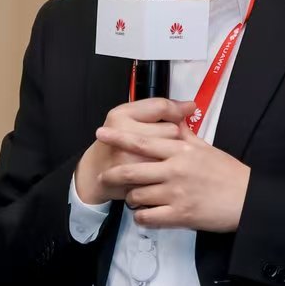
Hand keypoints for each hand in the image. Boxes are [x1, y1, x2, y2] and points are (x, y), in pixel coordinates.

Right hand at [74, 97, 188, 205]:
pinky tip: (160, 167)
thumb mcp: (127, 115)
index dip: (174, 112)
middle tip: (161, 139)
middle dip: (172, 134)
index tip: (177, 116)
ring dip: (172, 152)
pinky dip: (168, 168)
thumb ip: (157, 107)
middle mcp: (125, 137)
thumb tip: (190, 106)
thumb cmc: (115, 141)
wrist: (94, 172)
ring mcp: (132, 160)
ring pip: (172, 150)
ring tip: (160, 153)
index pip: (162, 108)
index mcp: (121, 117)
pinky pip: (168, 170)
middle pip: (171, 129)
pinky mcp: (139, 179)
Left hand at [95, 111, 251, 231]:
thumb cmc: (228, 173)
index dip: (119, 138)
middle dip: (113, 174)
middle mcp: (175, 170)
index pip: (143, 142)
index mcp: (181, 151)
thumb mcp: (206, 148)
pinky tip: (145, 214)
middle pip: (132, 170)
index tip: (102, 134)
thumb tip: (173, 121)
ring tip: (135, 197)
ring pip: (137, 195)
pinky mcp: (179, 215)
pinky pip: (147, 217)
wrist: (248, 199)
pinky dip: (141, 216)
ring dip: (131, 198)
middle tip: (104, 176)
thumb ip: (185, 136)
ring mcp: (176, 193)